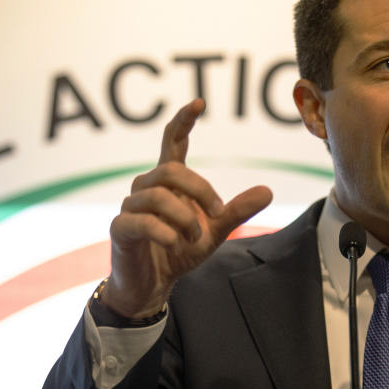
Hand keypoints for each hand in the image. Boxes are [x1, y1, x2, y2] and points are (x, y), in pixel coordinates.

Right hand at [102, 98, 272, 317]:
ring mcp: (130, 207)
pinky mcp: (121, 229)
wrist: (152, 286)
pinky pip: (141, 221)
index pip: (172, 142)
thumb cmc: (179, 251)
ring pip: (157, 196)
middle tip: (217, 213)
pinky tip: (176, 244)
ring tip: (194, 238)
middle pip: (171, 170)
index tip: (198, 102)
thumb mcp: (215, 232)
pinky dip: (165, 233)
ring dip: (184, 217)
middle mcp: (146, 188)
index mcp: (169, 183)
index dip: (183, 121)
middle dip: (200, 189)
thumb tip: (268, 191)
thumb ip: (236, 211)